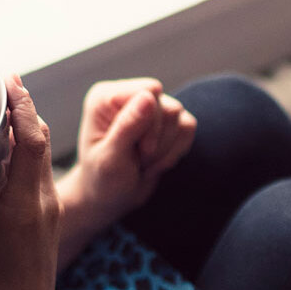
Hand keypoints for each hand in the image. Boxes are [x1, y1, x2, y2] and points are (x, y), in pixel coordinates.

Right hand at [0, 75, 74, 289]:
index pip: (33, 140)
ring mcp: (49, 208)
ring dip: (24, 128)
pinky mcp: (45, 217)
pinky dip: (24, 151)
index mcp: (25, 204)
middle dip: (20, 108)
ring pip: (41, 155)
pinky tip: (1, 148)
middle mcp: (44, 200)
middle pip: (39, 139)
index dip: (22, 105)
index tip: (6, 78)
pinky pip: (38, 171)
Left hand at [55, 78, 195, 268]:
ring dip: (165, 149)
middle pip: (168, 106)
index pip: (149, 92)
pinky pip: (188, 127)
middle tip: (138, 160)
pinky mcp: (166, 121)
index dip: (152, 123)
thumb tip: (148, 96)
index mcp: (106, 98)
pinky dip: (176, 151)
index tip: (139, 150)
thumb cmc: (103, 180)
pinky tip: (155, 162)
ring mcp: (149, 106)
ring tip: (143, 162)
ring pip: (180, 117)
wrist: (111, 198)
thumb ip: (127, 126)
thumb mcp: (110, 159)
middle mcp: (128, 96)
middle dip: (158, 141)